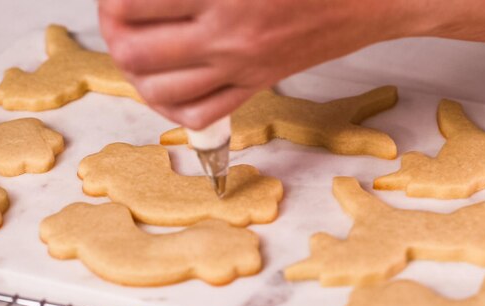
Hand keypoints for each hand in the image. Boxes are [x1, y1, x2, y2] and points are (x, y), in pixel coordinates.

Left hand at [98, 0, 400, 128]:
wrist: (371, 0)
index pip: (136, 4)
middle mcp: (228, 39)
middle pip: (136, 53)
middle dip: (113, 34)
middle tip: (116, 18)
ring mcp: (242, 69)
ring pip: (162, 91)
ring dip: (136, 74)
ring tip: (136, 53)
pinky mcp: (257, 85)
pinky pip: (202, 114)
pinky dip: (173, 107)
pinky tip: (167, 88)